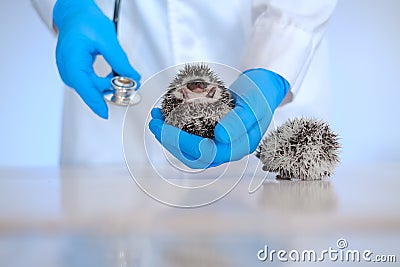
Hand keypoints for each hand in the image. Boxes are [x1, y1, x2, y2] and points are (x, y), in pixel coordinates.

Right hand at [53, 0, 139, 118]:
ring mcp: (71, 73)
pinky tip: (115, 76)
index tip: (105, 113)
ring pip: (92, 88)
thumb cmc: (84, 21)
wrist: (75, 14)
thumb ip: (120, 61)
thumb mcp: (107, 39)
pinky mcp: (77, 74)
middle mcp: (68, 70)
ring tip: (123, 76)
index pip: (84, 87)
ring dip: (109, 86)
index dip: (95, 102)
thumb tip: (132, 78)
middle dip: (111, 90)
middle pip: (90, 90)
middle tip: (131, 84)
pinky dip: (105, 82)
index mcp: (72, 60)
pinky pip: (92, 84)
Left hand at [149, 68, 289, 168]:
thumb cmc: (261, 94)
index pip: (208, 153)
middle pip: (194, 155)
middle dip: (170, 141)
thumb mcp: (254, 102)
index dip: (186, 143)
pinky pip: (189, 135)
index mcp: (240, 146)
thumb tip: (221, 137)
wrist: (263, 87)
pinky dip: (174, 127)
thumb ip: (240, 122)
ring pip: (188, 148)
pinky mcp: (209, 132)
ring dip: (168, 136)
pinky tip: (164, 114)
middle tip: (155, 124)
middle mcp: (227, 148)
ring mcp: (217, 141)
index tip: (170, 127)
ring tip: (155, 119)